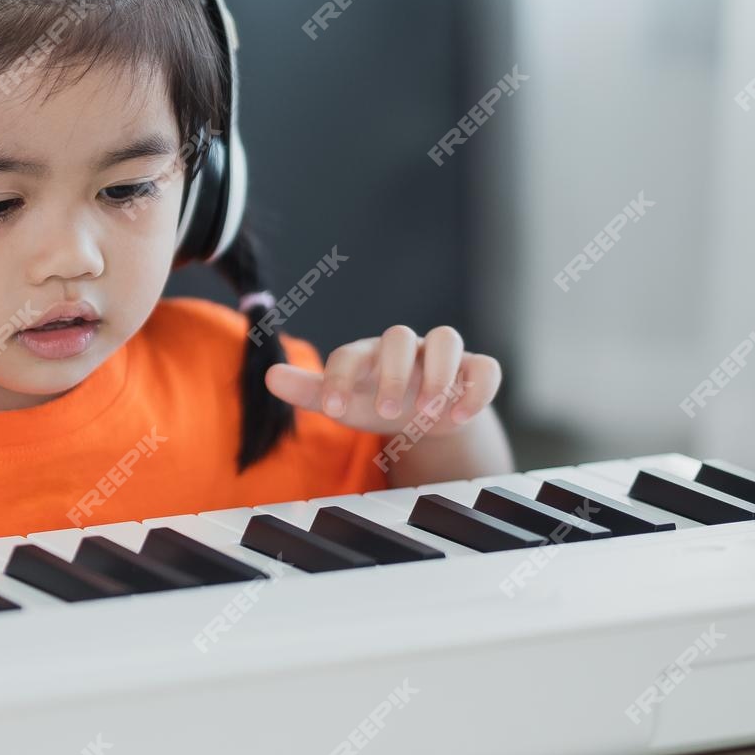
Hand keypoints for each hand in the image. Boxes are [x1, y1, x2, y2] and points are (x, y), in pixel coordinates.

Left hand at [264, 325, 501, 436]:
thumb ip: (310, 391)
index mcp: (369, 353)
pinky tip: (460, 417)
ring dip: (439, 375)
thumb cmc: (377, 402)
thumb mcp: (345, 402)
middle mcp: (407, 348)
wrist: (422, 416)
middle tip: (387, 413)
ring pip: (448, 338)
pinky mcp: (474, 371)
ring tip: (426, 414)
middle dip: (393, 375)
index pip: (350, 353)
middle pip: (400, 337)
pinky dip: (477, 389)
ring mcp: (442, 357)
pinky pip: (485, 368)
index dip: (338, 377)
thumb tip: (269, 377)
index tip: (332, 410)